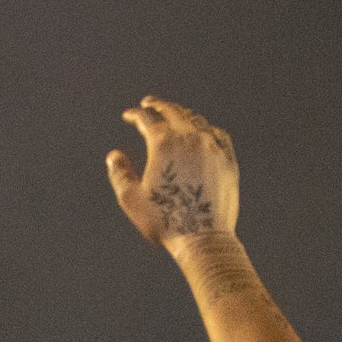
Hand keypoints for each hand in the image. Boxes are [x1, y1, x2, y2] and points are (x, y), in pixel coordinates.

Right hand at [105, 96, 238, 248]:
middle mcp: (190, 138)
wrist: (203, 238)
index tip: (128, 115)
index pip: (147, 119)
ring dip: (181, 115)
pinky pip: (217, 134)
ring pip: (196, 120)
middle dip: (158, 106)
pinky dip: (205, 128)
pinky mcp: (228, 159)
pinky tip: (202, 132)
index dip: (135, 114)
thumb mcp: (131, 200)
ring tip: (173, 116)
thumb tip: (113, 156)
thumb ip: (120, 174)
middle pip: (173, 111)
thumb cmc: (164, 222)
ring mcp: (212, 147)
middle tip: (149, 104)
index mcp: (164, 144)